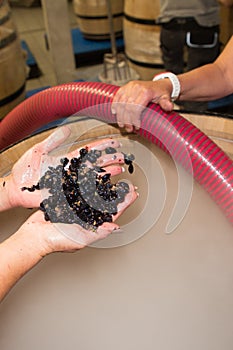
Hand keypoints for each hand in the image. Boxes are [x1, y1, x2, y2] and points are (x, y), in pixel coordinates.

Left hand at [5, 127, 133, 208]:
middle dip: (111, 159)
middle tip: (124, 157)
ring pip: (95, 178)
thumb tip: (68, 128)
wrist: (17, 189)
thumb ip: (53, 141)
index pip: (90, 151)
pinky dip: (98, 192)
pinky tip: (107, 189)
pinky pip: (86, 193)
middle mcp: (73, 172)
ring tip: (120, 170)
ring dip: (108, 174)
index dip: (103, 146)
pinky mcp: (69, 196)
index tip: (115, 142)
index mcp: (68, 160)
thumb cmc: (25, 171)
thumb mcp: (39, 151)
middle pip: (96, 164)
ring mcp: (72, 184)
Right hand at [18, 180, 136, 255]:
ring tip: (114, 174)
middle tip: (127, 182)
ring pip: (95, 193)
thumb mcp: (80, 239)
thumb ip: (98, 233)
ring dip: (105, 184)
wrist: (35, 235)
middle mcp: (88, 215)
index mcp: (94, 225)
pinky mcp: (67, 200)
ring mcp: (78, 207)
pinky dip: (87, 182)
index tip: (133, 193)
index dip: (125, 202)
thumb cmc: (56, 241)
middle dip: (118, 192)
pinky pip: (79, 189)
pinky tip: (94, 174)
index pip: (113, 212)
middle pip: (107, 201)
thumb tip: (116, 228)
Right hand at [112, 79, 173, 131]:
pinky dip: (114, 104)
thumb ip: (166, 103)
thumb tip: (169, 107)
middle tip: (129, 129)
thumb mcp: (166, 98)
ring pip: (120, 103)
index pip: (135, 108)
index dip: (134, 119)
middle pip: (127, 107)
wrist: (160, 84)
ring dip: (120, 116)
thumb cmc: (162, 92)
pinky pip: (117, 96)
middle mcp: (136, 88)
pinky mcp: (126, 87)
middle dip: (127, 120)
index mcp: (145, 92)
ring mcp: (130, 87)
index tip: (137, 127)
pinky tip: (114, 112)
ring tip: (122, 124)